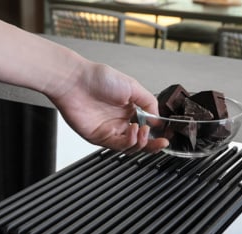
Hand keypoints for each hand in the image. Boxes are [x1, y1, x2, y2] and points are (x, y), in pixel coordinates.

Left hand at [49, 62, 167, 152]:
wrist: (75, 81)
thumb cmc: (98, 78)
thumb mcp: (132, 86)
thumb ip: (148, 102)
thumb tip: (158, 118)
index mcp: (129, 111)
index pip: (146, 129)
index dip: (156, 135)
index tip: (166, 136)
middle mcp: (119, 123)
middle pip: (139, 142)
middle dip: (152, 144)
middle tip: (162, 142)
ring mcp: (109, 131)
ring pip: (130, 147)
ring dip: (140, 142)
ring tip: (143, 130)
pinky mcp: (98, 138)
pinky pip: (117, 146)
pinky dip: (128, 142)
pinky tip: (133, 131)